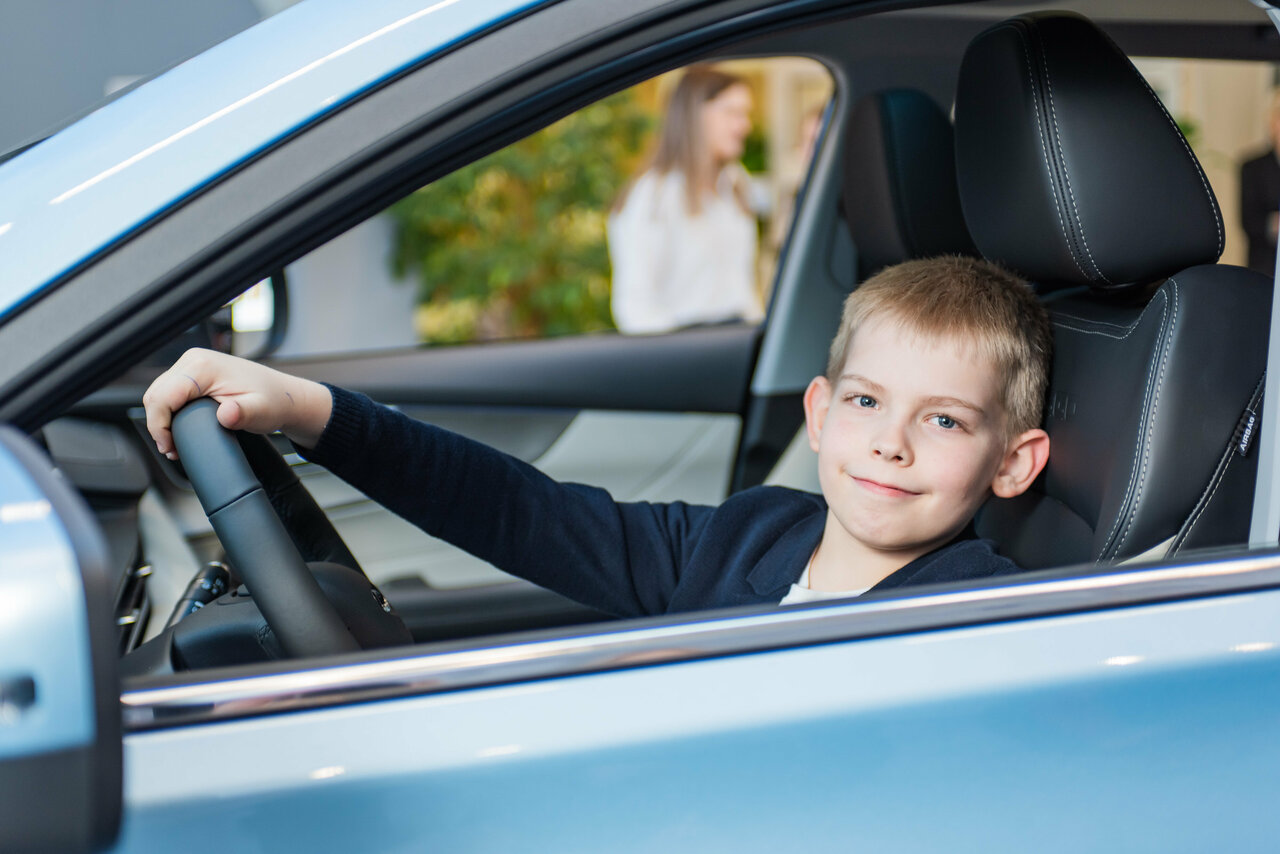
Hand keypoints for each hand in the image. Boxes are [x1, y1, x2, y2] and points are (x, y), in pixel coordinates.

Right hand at [142, 348, 331, 458]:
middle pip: (156, 395)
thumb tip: (226, 415)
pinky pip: (169, 393)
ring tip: (174, 444)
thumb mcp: (261, 412)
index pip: (163, 396)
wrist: (282, 395)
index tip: (170, 447)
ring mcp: (192, 364)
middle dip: (158, 425)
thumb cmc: (273, 401)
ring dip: (161, 420)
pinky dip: (168, 412)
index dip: (159, 425)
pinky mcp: (193, 373)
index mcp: (203, 366)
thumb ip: (243, 413)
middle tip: (172, 450)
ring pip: (158, 394)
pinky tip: (177, 430)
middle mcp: (193, 360)